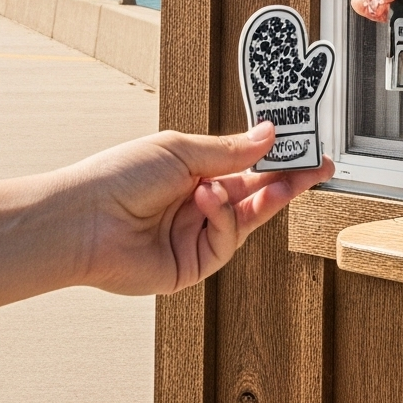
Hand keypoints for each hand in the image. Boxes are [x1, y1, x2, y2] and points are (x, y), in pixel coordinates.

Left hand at [66, 125, 332, 295]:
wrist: (84, 220)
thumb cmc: (119, 176)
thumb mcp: (180, 150)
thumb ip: (230, 150)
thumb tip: (269, 135)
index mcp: (192, 173)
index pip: (244, 165)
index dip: (275, 158)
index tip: (305, 148)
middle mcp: (195, 205)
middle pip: (253, 195)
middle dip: (287, 181)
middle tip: (319, 169)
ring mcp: (193, 237)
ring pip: (246, 220)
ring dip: (263, 198)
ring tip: (275, 182)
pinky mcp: (190, 267)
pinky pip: (225, 242)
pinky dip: (223, 218)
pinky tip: (208, 200)